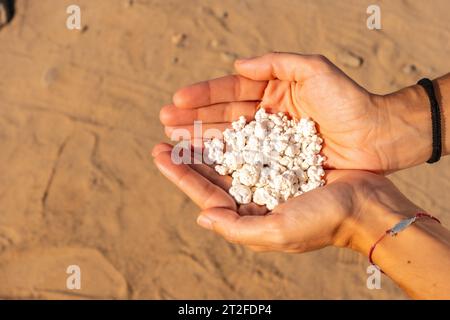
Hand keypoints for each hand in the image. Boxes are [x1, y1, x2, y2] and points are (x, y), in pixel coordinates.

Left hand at [151, 142, 415, 252]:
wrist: (367, 204)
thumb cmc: (324, 221)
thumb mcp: (277, 231)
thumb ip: (236, 228)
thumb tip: (202, 217)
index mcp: (249, 213)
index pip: (206, 193)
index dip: (180, 174)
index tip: (158, 153)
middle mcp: (256, 194)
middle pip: (213, 170)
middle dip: (189, 153)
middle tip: (165, 130)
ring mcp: (270, 173)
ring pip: (229, 152)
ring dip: (207, 137)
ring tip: (186, 122)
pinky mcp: (286, 155)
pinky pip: (253, 140)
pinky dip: (236, 129)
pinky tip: (222, 118)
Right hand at [160, 52, 432, 171]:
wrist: (378, 136)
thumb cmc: (349, 100)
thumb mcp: (315, 70)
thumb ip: (277, 64)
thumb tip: (238, 66)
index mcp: (273, 91)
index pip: (231, 90)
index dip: (203, 95)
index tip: (177, 100)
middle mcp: (267, 116)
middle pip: (224, 116)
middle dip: (194, 118)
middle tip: (164, 123)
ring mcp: (271, 141)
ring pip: (230, 139)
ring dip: (202, 139)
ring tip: (174, 141)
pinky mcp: (279, 164)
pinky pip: (246, 160)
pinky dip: (224, 161)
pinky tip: (203, 162)